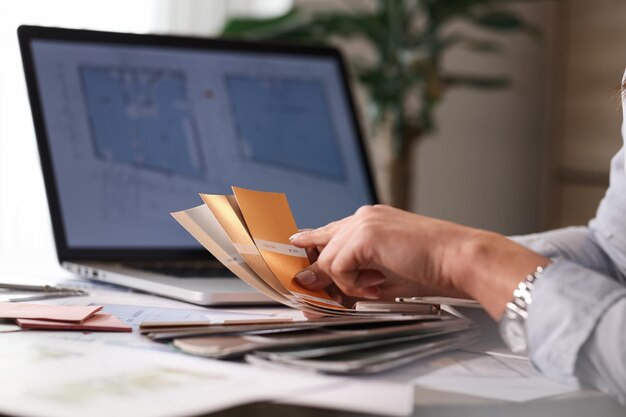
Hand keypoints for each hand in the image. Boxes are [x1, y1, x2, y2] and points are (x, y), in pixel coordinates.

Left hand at [290, 205, 548, 318]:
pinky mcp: (364, 235)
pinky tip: (377, 285)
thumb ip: (350, 277)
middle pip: (322, 246)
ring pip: (327, 260)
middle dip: (322, 277)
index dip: (313, 242)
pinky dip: (353, 284)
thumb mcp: (383, 276)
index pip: (332, 233)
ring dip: (347, 284)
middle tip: (330, 300)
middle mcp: (363, 218)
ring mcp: (363, 223)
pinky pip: (337, 267)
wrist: (459, 260)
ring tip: (376, 289)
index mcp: (371, 222)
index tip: (296, 242)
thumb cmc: (431, 269)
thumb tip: (319, 285)